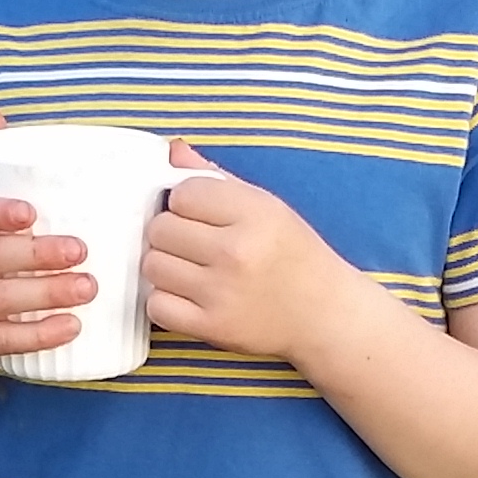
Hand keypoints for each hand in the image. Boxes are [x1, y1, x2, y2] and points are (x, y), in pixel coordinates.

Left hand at [142, 142, 368, 364]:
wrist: (325, 315)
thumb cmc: (296, 257)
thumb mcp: (268, 206)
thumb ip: (216, 177)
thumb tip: (172, 150)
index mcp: (254, 213)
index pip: (183, 192)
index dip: (186, 201)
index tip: (201, 214)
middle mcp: (236, 252)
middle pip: (161, 228)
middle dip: (171, 233)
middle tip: (194, 244)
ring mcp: (222, 292)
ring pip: (153, 266)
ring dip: (166, 266)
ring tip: (191, 270)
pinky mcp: (212, 327)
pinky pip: (157, 306)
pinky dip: (166, 302)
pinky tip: (189, 297)